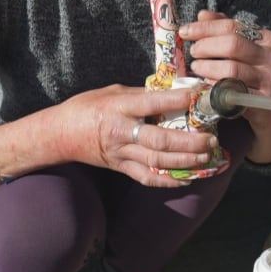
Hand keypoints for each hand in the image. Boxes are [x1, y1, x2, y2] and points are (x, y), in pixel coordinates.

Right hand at [50, 84, 218, 186]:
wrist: (60, 134)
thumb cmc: (87, 107)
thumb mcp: (112, 91)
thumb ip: (141, 94)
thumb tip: (172, 93)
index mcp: (119, 107)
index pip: (152, 103)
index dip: (176, 101)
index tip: (198, 97)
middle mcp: (122, 132)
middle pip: (160, 140)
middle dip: (189, 142)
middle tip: (211, 139)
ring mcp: (122, 154)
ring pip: (158, 161)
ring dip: (185, 162)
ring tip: (207, 157)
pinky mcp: (121, 168)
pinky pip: (148, 178)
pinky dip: (169, 180)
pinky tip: (189, 178)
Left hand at [178, 10, 270, 162]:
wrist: (270, 109)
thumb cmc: (251, 75)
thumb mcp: (241, 50)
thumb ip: (223, 30)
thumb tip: (202, 14)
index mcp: (267, 38)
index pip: (232, 26)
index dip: (205, 27)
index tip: (185, 31)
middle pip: (232, 44)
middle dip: (206, 46)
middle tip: (193, 52)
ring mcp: (268, 79)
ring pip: (231, 69)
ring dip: (207, 67)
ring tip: (196, 68)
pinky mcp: (261, 100)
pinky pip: (232, 91)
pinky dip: (214, 87)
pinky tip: (205, 85)